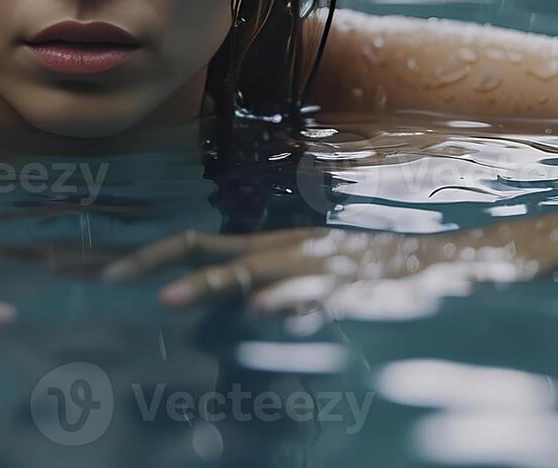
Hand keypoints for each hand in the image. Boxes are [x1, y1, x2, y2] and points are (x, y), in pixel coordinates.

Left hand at [103, 226, 544, 321]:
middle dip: (155, 266)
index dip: (150, 255)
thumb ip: (270, 282)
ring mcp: (317, 266)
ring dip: (209, 286)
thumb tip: (231, 302)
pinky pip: (313, 296)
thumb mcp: (311, 273)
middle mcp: (286, 250)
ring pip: (255, 272)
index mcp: (272, 246)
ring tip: (168, 300)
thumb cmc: (373, 274)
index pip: (197, 243)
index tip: (107, 272)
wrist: (451, 262)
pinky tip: (264, 313)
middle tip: (107, 279)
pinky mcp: (351, 286)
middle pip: (211, 254)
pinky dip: (286, 302)